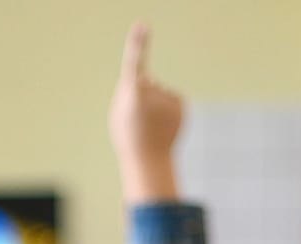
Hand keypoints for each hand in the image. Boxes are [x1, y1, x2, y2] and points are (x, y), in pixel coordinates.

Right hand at [109, 23, 183, 201]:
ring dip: (155, 105)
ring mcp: (168, 97)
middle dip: (140, 95)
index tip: (141, 26)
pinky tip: (164, 124)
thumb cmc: (128, 136)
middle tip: (137, 120)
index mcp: (132, 94)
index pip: (134, 63)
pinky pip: (171, 99)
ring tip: (151, 125)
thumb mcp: (120, 112)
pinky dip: (168, 108)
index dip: (137, 44)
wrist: (149, 160)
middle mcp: (152, 92)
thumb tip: (147, 81)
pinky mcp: (181, 103)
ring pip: (159, 92)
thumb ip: (129, 92)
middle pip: (144, 82)